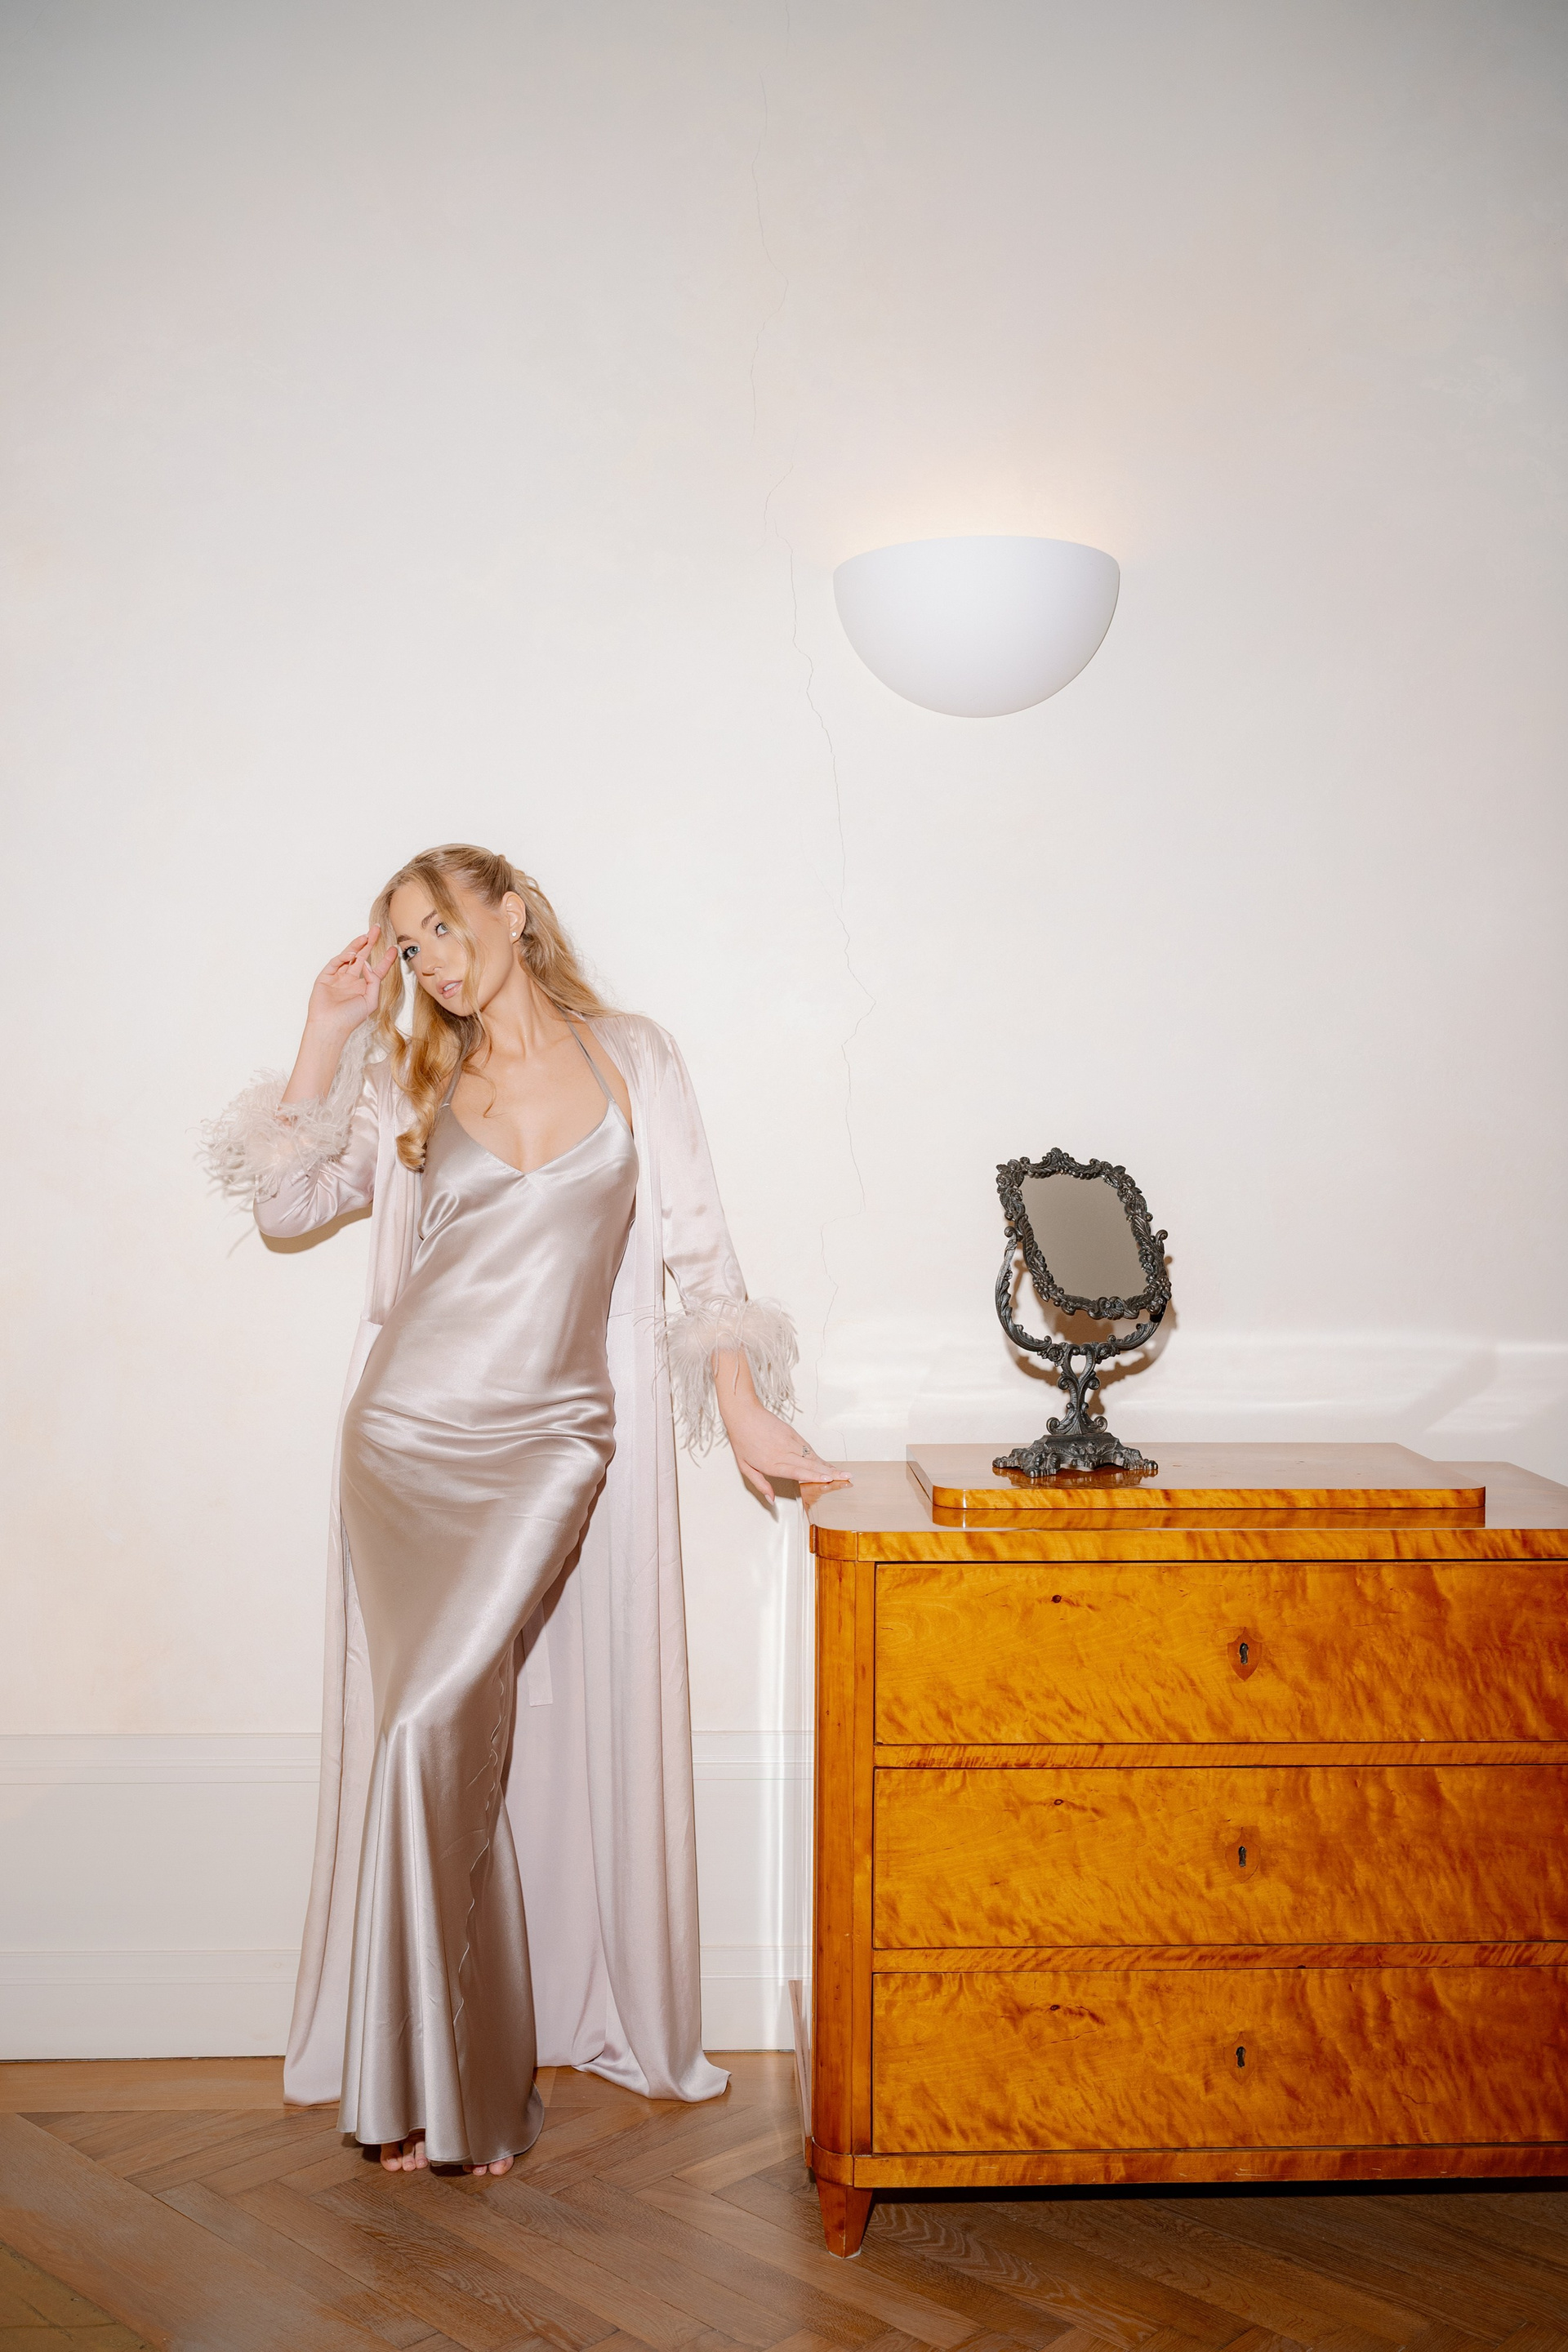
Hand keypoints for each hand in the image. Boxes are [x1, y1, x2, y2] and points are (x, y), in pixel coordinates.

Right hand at [305, 928, 397, 1043]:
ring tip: (366, 936)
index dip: (385, 959)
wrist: (331, 1026)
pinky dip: (344, 957)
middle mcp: (351, 981)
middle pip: (363, 958)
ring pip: (349, 957)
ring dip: (357, 946)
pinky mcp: (326, 976)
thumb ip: (374, 982)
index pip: (377, 970)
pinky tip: (353, 954)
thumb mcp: (370, 1000)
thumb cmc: (350, 1018)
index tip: (393, 948)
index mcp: (364, 988)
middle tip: (376, 930)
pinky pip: (336, 963)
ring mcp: (338, 978)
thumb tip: (368, 964)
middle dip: (369, 943)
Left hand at [716, 1384, 850, 1504]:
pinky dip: (818, 1456)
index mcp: (771, 1463)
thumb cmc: (742, 1440)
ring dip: (828, 1465)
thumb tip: (771, 1500)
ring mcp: (789, 1442)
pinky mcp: (792, 1433)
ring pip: (812, 1456)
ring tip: (842, 1472)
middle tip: (846, 1477)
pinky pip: (808, 1447)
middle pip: (810, 1464)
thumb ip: (760, 1484)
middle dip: (830, 1472)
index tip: (828, 1479)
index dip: (814, 1475)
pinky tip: (827, 1463)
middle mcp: (783, 1453)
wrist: (742, 1414)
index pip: (797, 1471)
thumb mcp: (744, 1466)